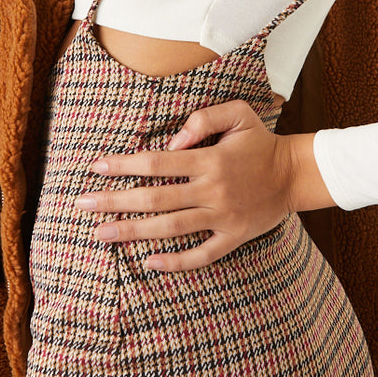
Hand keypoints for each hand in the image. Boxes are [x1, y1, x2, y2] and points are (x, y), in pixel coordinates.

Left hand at [74, 99, 299, 271]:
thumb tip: (171, 141)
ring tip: (101, 233)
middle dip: (115, 201)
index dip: (124, 165)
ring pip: (171, 228)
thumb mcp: (238, 114)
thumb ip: (203, 119)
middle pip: (155, 199)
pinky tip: (149, 263)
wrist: (295, 175)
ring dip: (133, 232)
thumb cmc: (261, 142)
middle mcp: (213, 191)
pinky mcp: (233, 238)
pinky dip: (176, 262)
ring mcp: (222, 218)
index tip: (96, 168)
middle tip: (82, 204)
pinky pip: (202, 256)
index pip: (157, 163)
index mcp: (210, 160)